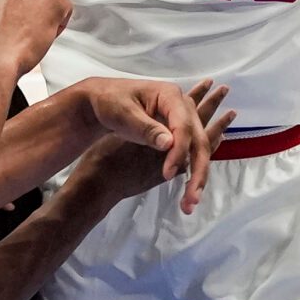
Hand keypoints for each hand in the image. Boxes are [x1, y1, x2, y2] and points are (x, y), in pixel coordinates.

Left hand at [83, 77, 231, 212]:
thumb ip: (146, 128)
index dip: (179, 151)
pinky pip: (189, 152)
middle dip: (198, 170)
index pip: (183, 126)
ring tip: (190, 203)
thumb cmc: (109, 103)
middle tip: (191, 199)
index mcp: (170, 96)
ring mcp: (181, 120)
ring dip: (197, 175)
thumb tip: (169, 144)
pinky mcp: (175, 133)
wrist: (100, 101)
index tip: (167, 174)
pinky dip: (190, 171)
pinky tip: (190, 191)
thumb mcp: (123, 113)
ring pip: (198, 149)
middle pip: (198, 140)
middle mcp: (182, 107)